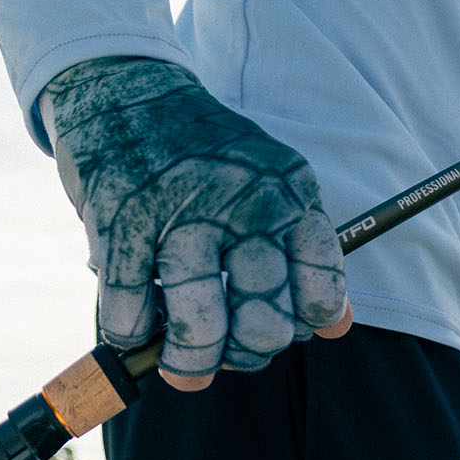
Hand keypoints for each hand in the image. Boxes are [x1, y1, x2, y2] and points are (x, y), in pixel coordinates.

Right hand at [42, 57, 350, 389]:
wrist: (126, 91)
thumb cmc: (206, 155)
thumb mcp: (275, 184)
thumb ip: (306, 253)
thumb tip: (336, 327)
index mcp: (291, 197)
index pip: (321, 292)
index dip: (302, 327)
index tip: (281, 327)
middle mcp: (244, 207)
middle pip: (264, 323)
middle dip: (245, 354)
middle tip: (226, 352)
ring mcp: (181, 218)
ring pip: (200, 330)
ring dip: (189, 364)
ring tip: (183, 367)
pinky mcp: (122, 227)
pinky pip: (132, 315)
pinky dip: (131, 334)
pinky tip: (136, 326)